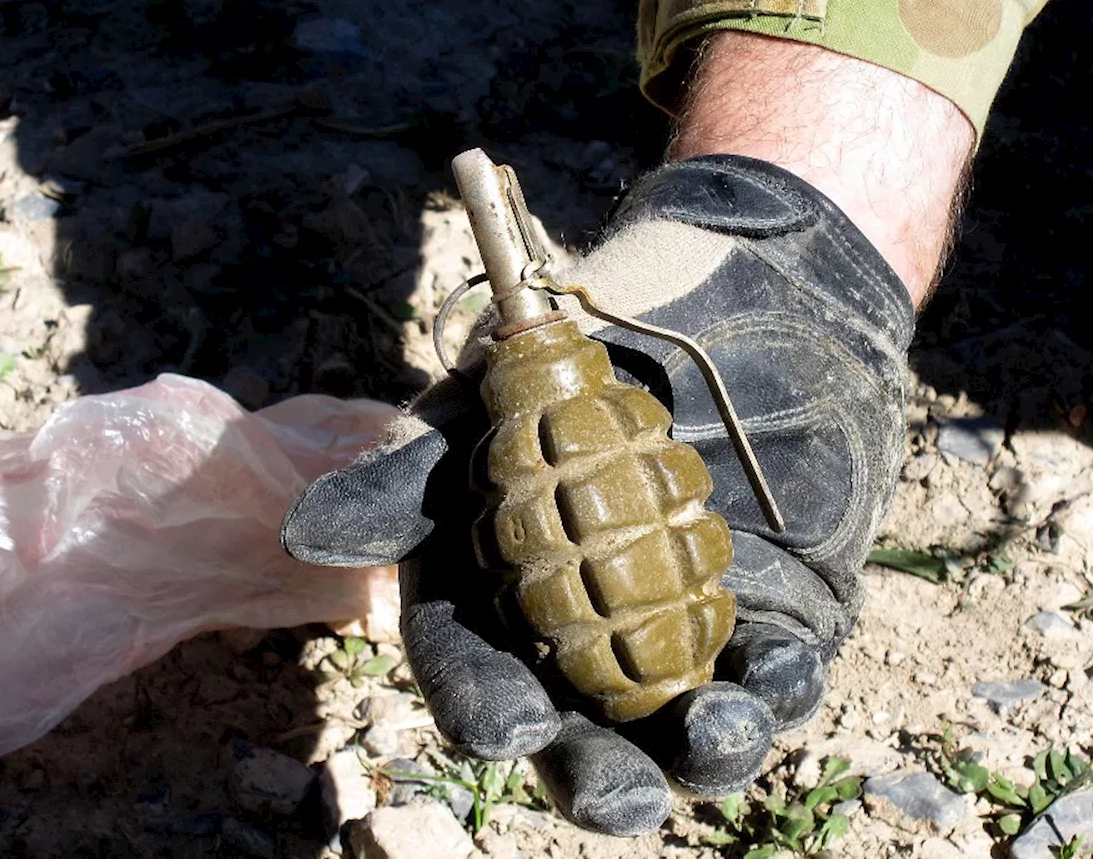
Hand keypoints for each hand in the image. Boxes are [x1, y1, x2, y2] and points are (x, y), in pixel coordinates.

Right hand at [280, 155, 913, 834]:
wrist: (733, 292)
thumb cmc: (597, 352)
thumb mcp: (495, 402)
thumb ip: (416, 470)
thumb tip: (310, 534)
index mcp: (505, 592)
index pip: (481, 668)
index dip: (488, 706)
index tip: (510, 730)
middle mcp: (589, 630)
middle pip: (583, 727)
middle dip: (600, 775)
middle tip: (619, 800)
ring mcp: (686, 629)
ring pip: (686, 722)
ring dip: (704, 746)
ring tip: (717, 734)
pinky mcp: (777, 612)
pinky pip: (779, 669)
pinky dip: (782, 681)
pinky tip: (781, 680)